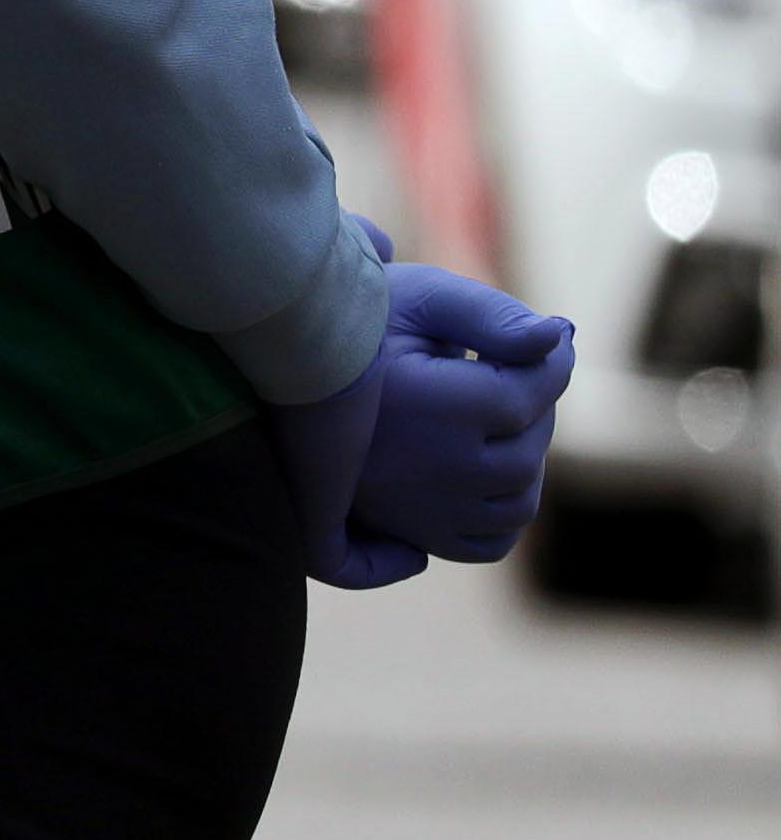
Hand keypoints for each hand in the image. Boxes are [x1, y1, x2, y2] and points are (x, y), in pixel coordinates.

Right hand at [266, 262, 575, 591]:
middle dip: (537, 406)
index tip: (556, 338)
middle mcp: (431, 469)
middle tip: (518, 370)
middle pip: (528, 450)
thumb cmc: (352, 318)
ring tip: (502, 419)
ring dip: (526, 461)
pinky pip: (488, 543)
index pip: (530, 394)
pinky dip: (503, 515)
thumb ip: (491, 315)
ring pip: (518, 503)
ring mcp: (419, 508)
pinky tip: (487, 472)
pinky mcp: (409, 529)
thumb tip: (559, 339)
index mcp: (435, 406)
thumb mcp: (419, 296)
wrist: (279, 362)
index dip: (555, 362)